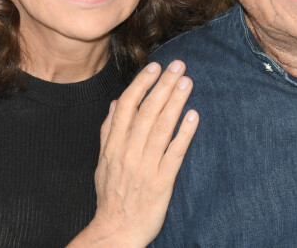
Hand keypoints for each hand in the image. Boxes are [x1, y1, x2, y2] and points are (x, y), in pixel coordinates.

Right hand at [68, 60, 197, 246]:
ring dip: (175, 103)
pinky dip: (184, 134)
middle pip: (148, 111)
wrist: (116, 232)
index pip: (128, 106)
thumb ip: (108, 130)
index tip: (155, 66)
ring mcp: (146, 166)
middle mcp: (129, 151)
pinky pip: (174, 153)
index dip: (142, 84)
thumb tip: (116, 102)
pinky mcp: (162, 181)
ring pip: (161, 128)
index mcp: (114, 144)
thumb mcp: (103, 161)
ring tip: (187, 82)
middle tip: (178, 65)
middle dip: (163, 86)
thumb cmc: (111, 193)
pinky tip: (193, 116)